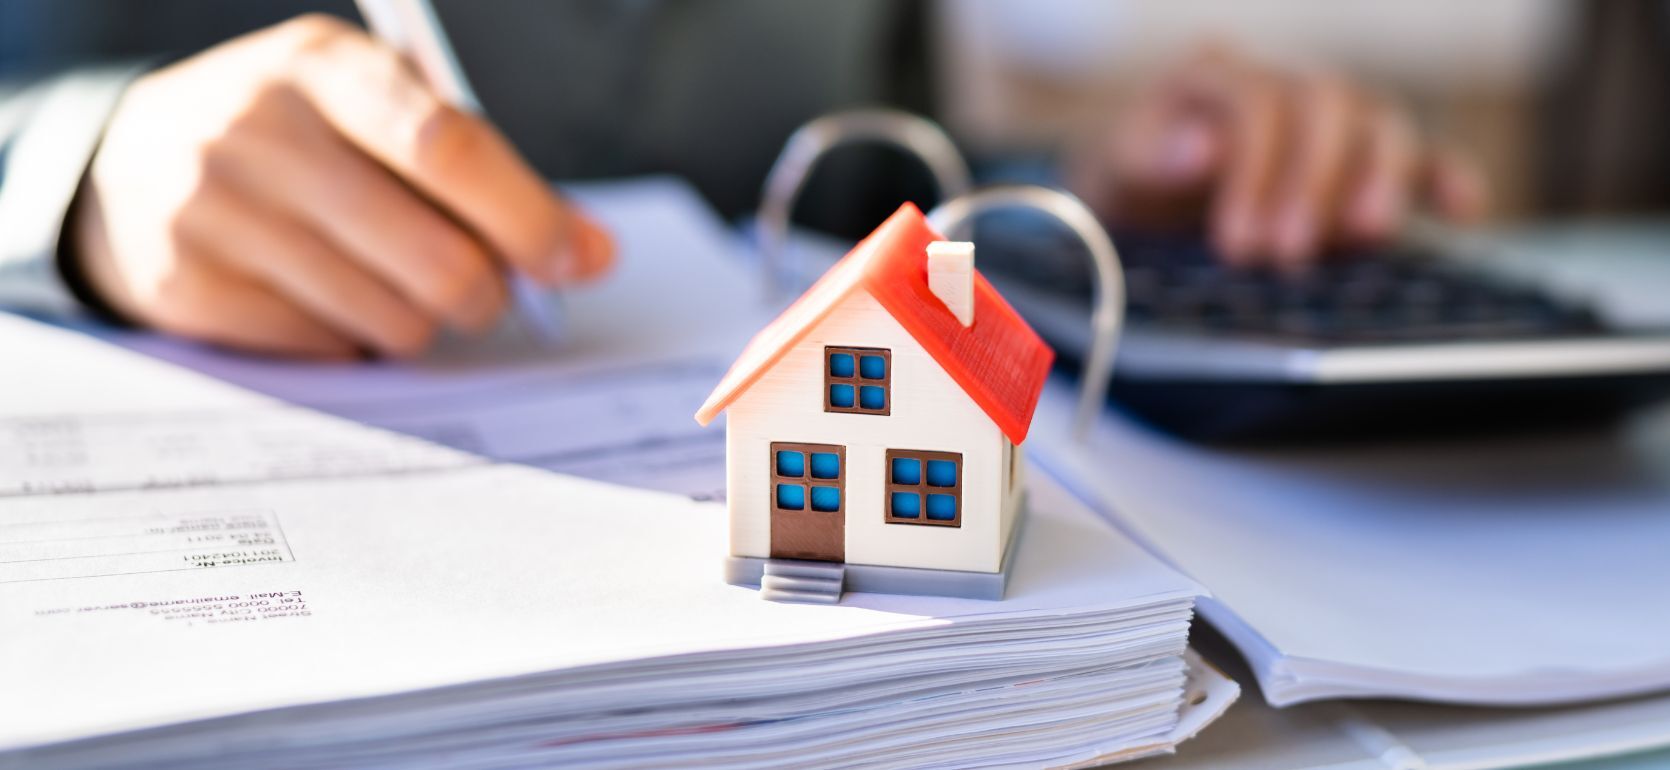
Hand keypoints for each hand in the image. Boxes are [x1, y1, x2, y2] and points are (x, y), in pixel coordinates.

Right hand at [69, 14, 613, 357]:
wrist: (136, 160)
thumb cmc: (303, 137)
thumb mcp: (381, 112)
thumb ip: (488, 175)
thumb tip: (591, 252)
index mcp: (324, 67)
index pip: (449, 147)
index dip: (530, 218)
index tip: (578, 261)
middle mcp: (259, 131)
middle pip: (435, 255)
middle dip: (486, 292)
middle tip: (486, 290)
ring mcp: (215, 213)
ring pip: (392, 318)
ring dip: (421, 319)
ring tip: (391, 280)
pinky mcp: (190, 288)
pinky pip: (332, 348)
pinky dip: (352, 335)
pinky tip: (324, 294)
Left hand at [1078, 43, 1488, 266]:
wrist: (1135, 198)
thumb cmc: (1127, 178)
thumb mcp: (1112, 168)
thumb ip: (1147, 155)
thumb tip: (1202, 148)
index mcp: (1218, 75)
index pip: (1257, 102)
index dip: (1252, 171)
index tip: (1236, 242)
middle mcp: (1285, 86)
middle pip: (1326, 107)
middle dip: (1311, 182)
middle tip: (1286, 252)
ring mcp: (1332, 123)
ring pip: (1380, 124)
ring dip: (1378, 180)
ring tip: (1363, 236)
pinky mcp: (1364, 165)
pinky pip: (1420, 157)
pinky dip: (1444, 178)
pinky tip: (1462, 210)